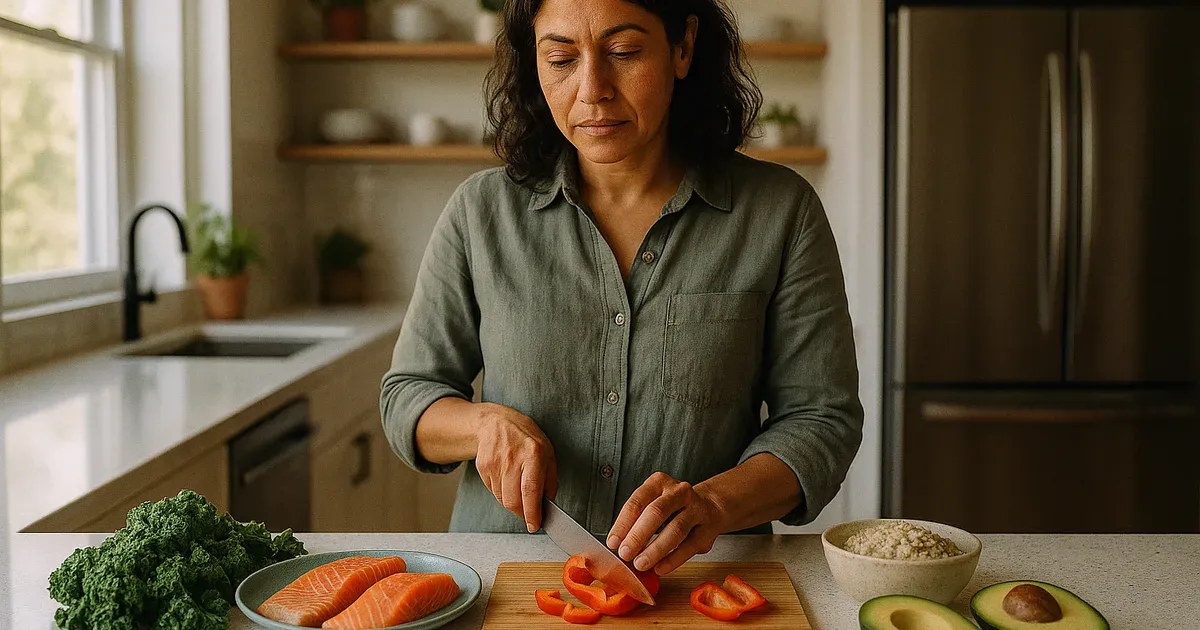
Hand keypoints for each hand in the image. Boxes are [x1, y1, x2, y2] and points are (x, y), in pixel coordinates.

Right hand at [473, 403, 557, 532]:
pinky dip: (501, 493)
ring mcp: (495, 463)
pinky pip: (493, 491)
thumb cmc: (526, 437)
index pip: (530, 490)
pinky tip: (507, 479)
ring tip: (518, 488)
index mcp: (533, 454)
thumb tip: (548, 504)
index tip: (535, 526)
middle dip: (522, 514)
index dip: (532, 512)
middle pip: (513, 500)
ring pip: (502, 499)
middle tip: (529, 516)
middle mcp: (512, 459)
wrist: (496, 423)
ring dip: (512, 502)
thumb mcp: (548, 452)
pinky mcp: (483, 467)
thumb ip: (550, 480)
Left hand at [606, 472, 727, 574]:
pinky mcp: (708, 528)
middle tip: (625, 554)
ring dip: (655, 549)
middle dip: (638, 535)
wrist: (710, 507)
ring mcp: (697, 508)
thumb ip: (637, 520)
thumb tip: (618, 546)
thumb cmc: (673, 508)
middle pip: (657, 512)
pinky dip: (673, 559)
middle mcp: (679, 492)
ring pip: (676, 529)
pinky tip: (660, 568)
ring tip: (640, 564)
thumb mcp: (653, 503)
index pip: (638, 501)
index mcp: (659, 482)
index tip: (613, 542)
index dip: (623, 523)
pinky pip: (689, 546)